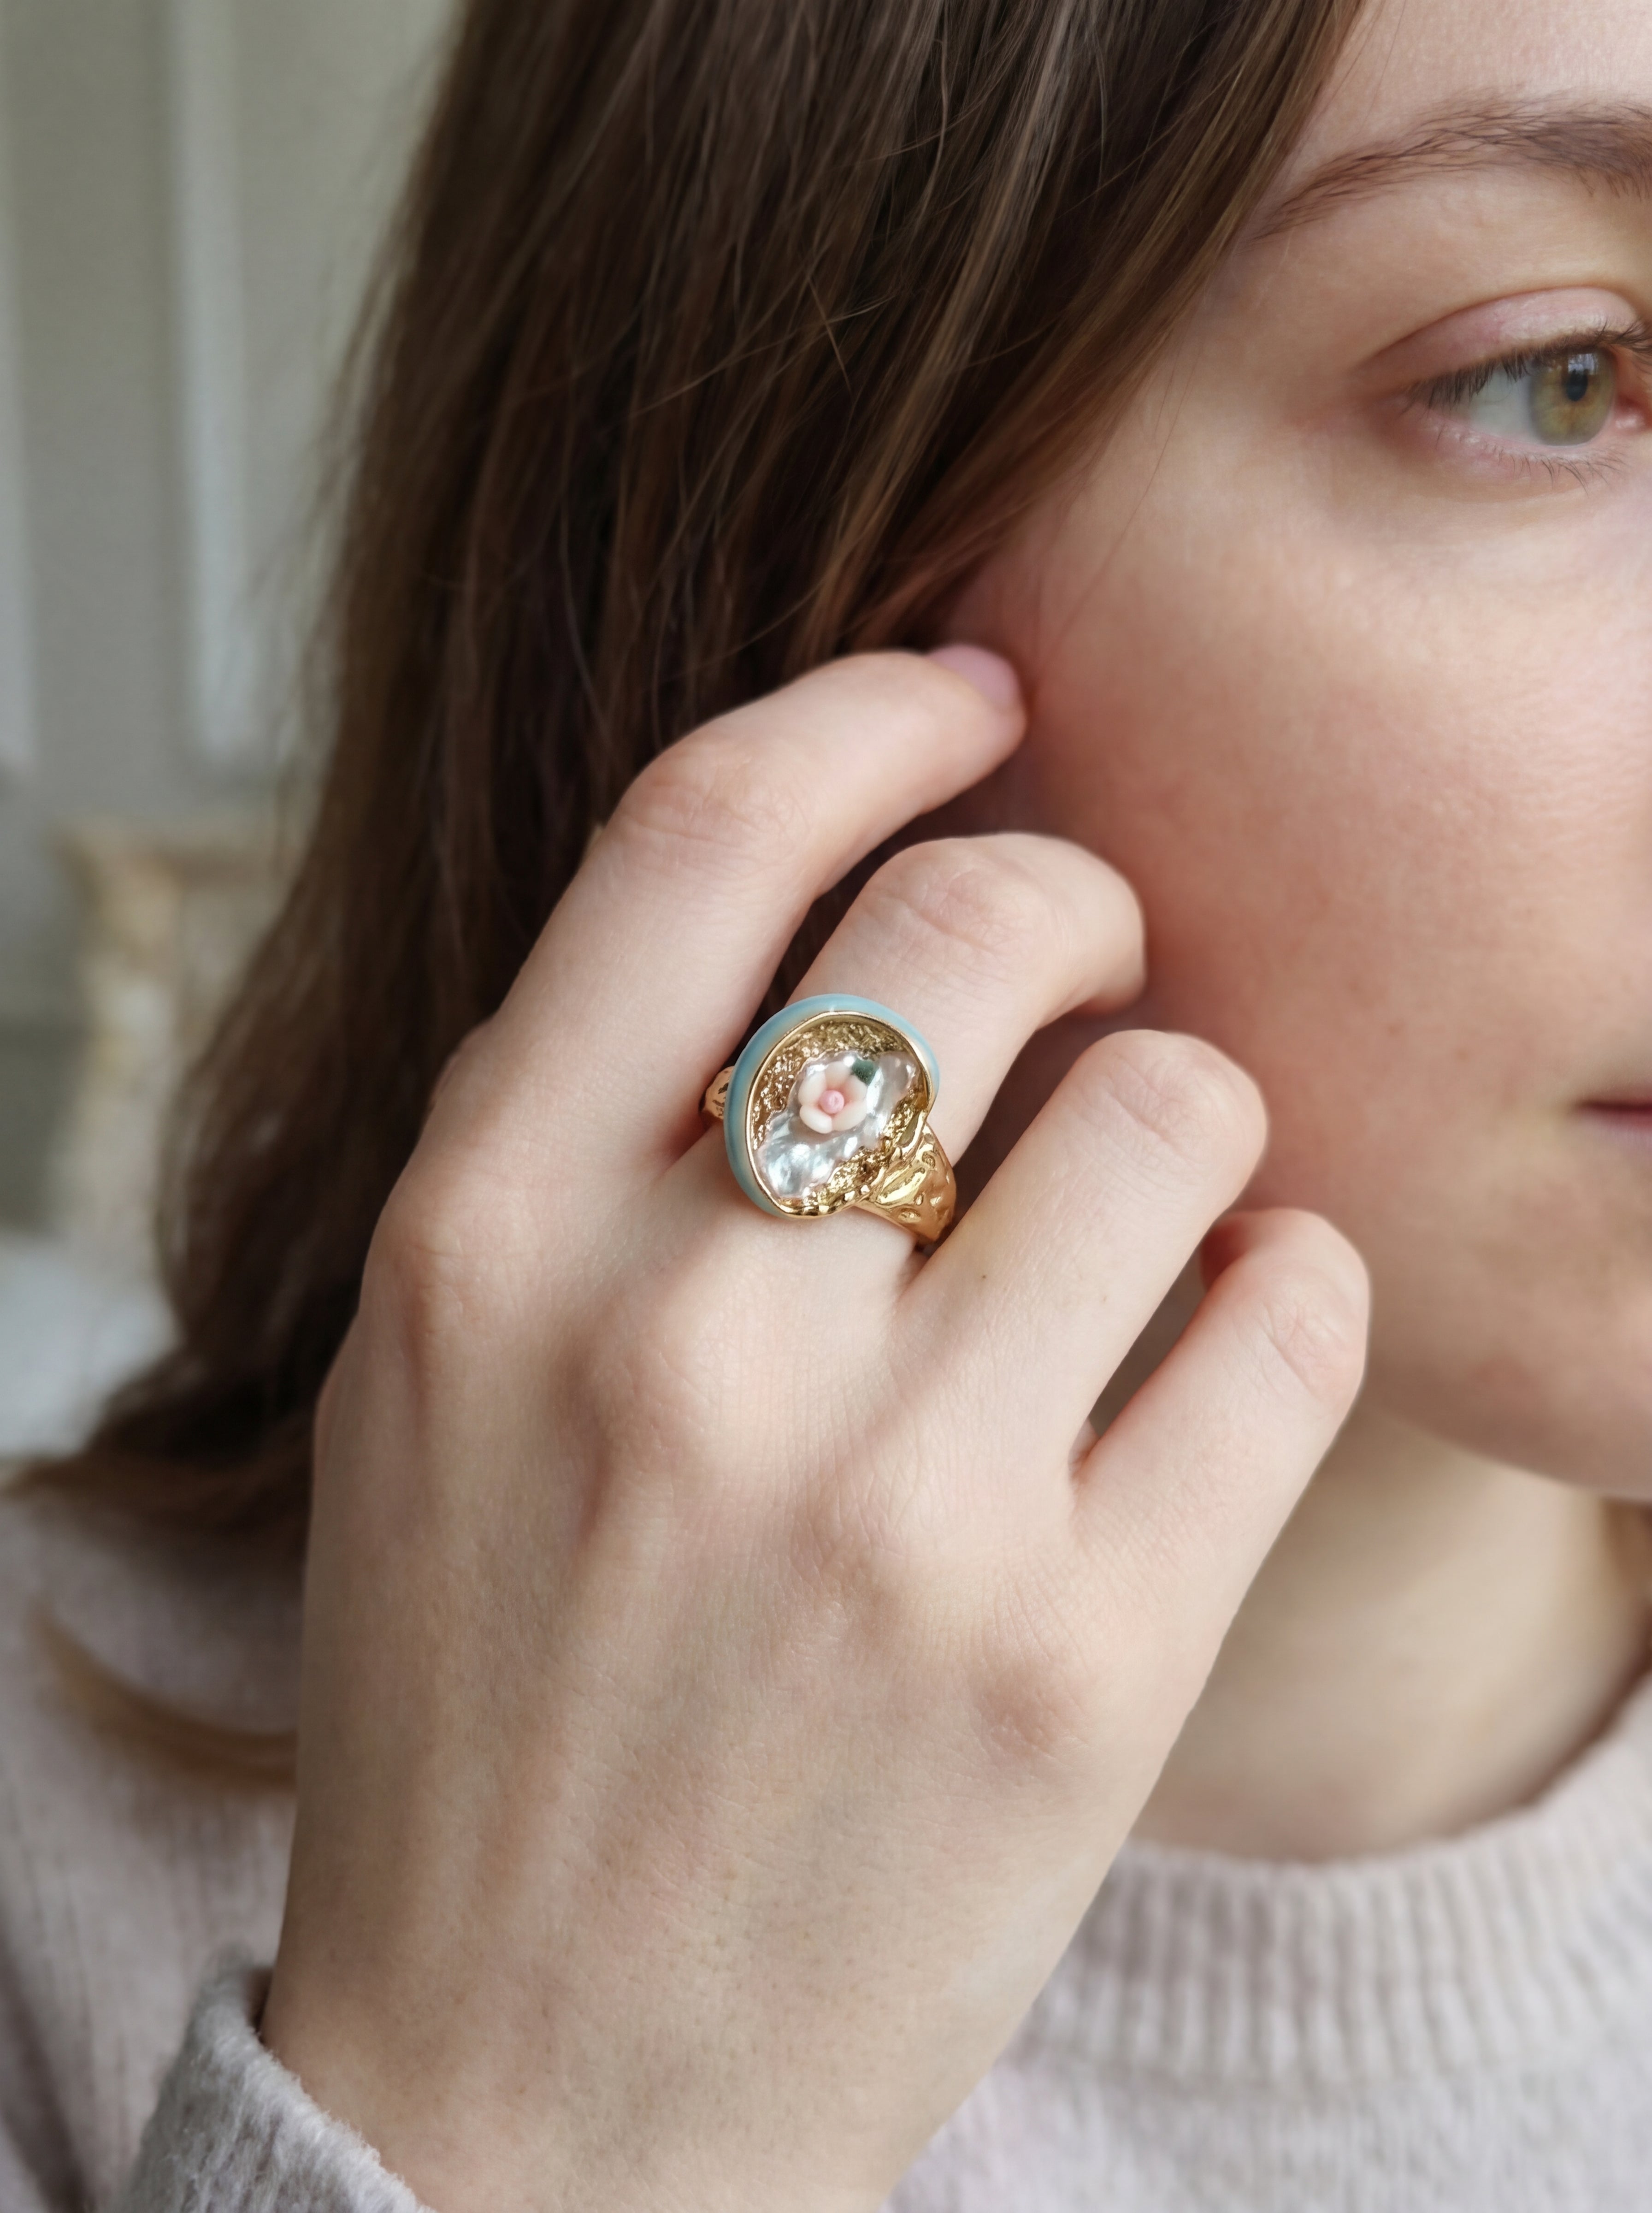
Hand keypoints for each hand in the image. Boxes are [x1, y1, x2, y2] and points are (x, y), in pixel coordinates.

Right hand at [262, 648, 1366, 2212]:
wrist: (535, 2101)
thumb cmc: (488, 1704)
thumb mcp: (443, 1377)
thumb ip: (588, 1135)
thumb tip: (828, 912)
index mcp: (483, 1240)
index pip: (706, 833)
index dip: (869, 712)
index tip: (970, 696)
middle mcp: (680, 1338)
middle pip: (975, 925)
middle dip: (1074, 892)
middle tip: (1087, 956)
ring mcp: (891, 1504)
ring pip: (1176, 1107)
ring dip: (1195, 1109)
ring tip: (1145, 1197)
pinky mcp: (1078, 1658)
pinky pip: (1289, 1323)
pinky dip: (1289, 1290)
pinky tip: (1218, 1337)